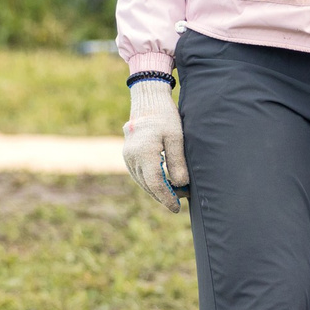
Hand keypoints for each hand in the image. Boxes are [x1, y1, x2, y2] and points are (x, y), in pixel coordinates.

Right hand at [122, 78, 187, 211]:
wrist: (148, 102)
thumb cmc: (165, 117)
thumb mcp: (176, 137)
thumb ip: (178, 162)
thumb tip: (182, 185)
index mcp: (144, 152)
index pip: (155, 183)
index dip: (166, 197)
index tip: (177, 208)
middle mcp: (132, 157)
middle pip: (148, 185)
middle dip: (164, 196)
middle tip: (180, 202)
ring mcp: (127, 156)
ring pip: (142, 182)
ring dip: (157, 191)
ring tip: (174, 195)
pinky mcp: (128, 155)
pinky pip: (139, 175)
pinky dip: (150, 182)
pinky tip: (162, 185)